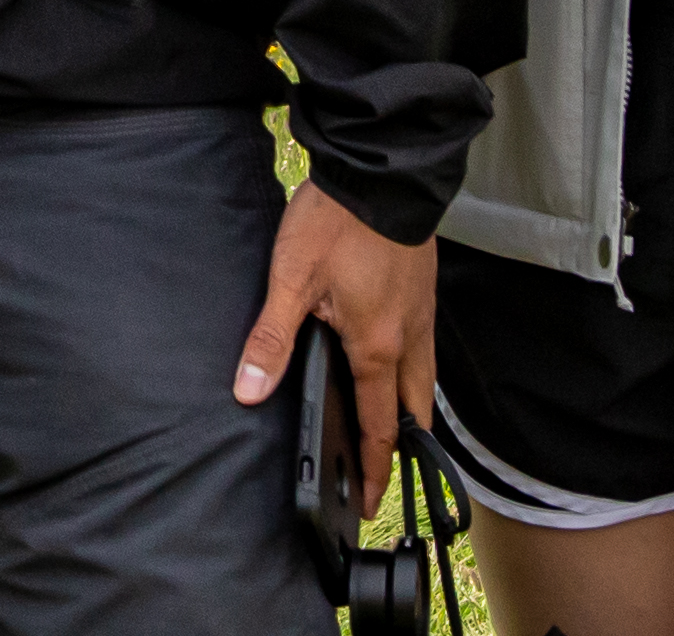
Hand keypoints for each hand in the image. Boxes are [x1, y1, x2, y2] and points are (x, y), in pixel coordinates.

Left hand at [233, 178, 436, 520]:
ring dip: (412, 406)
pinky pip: (424, 344)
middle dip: (404, 445)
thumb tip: (249, 392)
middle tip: (390, 472)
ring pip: (424, 376)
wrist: (381, 170)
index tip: (374, 501)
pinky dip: (414, 367)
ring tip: (396, 425)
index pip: (381, 426)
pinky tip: (395, 357)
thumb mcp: (291, 280)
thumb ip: (271, 341)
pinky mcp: (422, 287)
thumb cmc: (337, 222)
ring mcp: (421, 311)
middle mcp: (409, 336)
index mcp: (377, 346)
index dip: (376, 468)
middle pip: (414, 408)